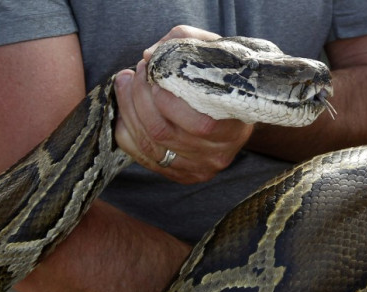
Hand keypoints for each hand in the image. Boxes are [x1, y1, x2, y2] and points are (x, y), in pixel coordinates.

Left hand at [114, 25, 252, 183]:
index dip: (166, 98)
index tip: (154, 71)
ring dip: (128, 110)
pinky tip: (127, 109)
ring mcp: (198, 168)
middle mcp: (217, 154)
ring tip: (126, 83)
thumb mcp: (215, 52)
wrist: (240, 108)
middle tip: (136, 72)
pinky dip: (127, 130)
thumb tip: (150, 54)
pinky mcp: (182, 175)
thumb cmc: (225, 78)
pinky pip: (141, 156)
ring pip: (148, 144)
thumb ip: (184, 42)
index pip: (197, 124)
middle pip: (163, 132)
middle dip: (139, 98)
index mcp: (233, 128)